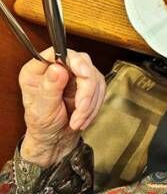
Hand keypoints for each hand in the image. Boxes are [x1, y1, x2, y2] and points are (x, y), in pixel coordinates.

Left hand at [18, 48, 105, 166]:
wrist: (55, 140)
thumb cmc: (43, 126)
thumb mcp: (41, 111)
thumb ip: (49, 89)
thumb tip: (57, 68)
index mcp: (38, 70)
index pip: (58, 52)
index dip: (73, 60)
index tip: (83, 74)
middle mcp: (57, 68)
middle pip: (81, 63)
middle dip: (86, 89)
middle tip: (81, 108)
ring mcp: (74, 74)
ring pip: (94, 77)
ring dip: (90, 102)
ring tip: (79, 120)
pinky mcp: (88, 82)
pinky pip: (100, 88)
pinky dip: (95, 105)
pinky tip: (84, 117)